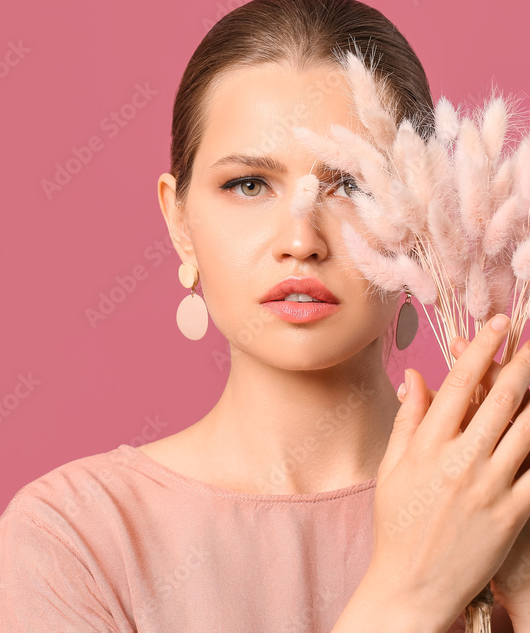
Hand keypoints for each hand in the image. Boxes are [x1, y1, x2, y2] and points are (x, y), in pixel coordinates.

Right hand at [371, 315, 529, 628]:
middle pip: (501, 399)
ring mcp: (491, 486)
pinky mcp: (514, 513)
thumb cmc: (398, 524)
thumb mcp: (392, 468)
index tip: (498, 325)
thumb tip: (417, 378)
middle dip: (524, 361)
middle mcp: (460, 460)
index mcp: (426, 446)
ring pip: (529, 429)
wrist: (413, 584)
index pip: (458, 385)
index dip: (480, 350)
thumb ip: (409, 420)